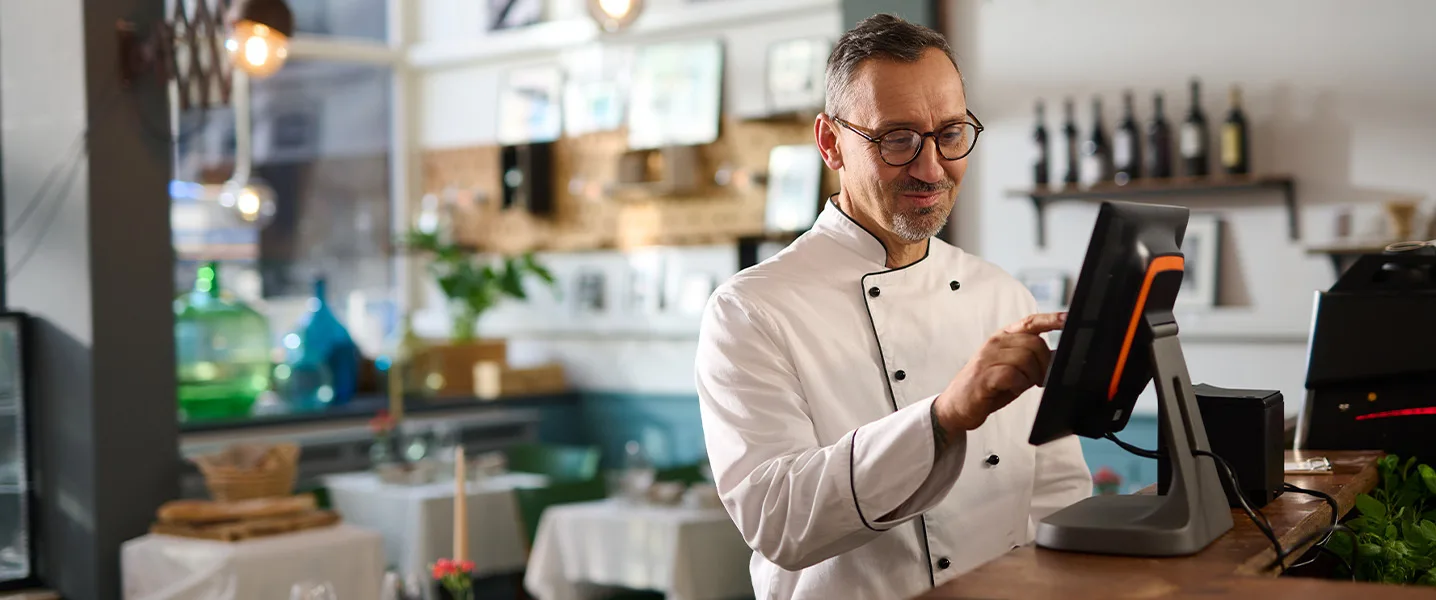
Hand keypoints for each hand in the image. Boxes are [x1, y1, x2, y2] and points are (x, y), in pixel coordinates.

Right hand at [934, 312, 1065, 436]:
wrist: (957, 405)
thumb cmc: (987, 386)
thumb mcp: (1012, 367)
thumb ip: (1032, 359)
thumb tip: (1058, 355)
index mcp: (1003, 337)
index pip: (1031, 322)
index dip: (1051, 319)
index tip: (1067, 318)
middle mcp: (995, 343)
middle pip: (1035, 343)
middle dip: (1043, 364)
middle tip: (1038, 379)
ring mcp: (987, 358)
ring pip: (1026, 359)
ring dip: (1031, 377)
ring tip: (1021, 385)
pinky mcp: (984, 376)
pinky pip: (1013, 375)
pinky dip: (1019, 385)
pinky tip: (1012, 389)